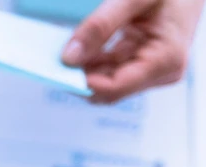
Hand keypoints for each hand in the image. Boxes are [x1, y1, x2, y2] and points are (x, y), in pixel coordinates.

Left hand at [61, 0, 203, 103]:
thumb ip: (100, 25)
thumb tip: (69, 57)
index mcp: (165, 59)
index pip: (114, 87)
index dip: (82, 83)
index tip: (58, 70)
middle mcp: (160, 73)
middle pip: (106, 90)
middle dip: (79, 77)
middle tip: (51, 61)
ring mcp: (151, 72)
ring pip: (104, 83)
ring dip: (83, 69)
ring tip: (65, 51)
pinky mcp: (142, 66)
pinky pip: (109, 71)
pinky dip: (91, 62)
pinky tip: (78, 49)